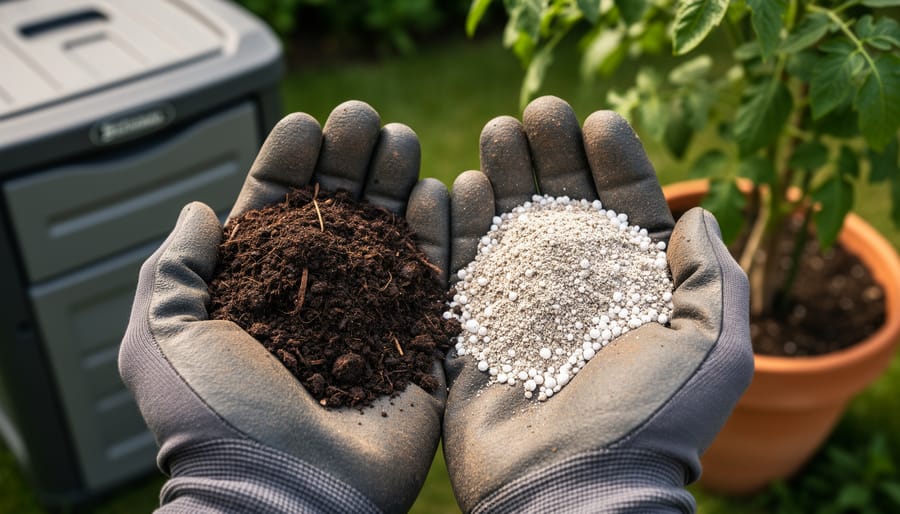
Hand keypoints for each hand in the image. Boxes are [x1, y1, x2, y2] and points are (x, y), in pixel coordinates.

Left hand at [119, 101, 449, 512]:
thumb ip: (172, 271)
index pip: (276, 214)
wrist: (290, 497)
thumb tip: (198, 211)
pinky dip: (440, 231)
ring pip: (388, 236)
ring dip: (395, 182)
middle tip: (364, 121)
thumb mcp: (166, 340)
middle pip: (339, 215)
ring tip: (399, 141)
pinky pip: (436, 277)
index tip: (306, 125)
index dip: (291, 166)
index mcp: (257, 296)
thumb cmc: (219, 423)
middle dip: (350, 162)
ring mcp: (371, 320)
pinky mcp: (419, 343)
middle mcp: (317, 302)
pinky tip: (438, 188)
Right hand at [444, 96, 753, 511]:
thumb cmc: (649, 423)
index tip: (598, 120)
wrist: (571, 492)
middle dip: (552, 156)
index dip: (615, 164)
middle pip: (564, 209)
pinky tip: (455, 183)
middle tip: (537, 112)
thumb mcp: (711, 350)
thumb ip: (713, 279)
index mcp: (635, 296)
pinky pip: (460, 267)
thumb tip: (702, 213)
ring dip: (503, 176)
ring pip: (511, 228)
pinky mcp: (471, 333)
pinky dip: (457, 224)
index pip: (626, 212)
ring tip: (497, 133)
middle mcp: (579, 297)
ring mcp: (522, 312)